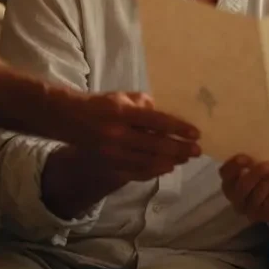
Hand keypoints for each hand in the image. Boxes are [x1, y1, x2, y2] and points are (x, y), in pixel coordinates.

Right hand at [68, 91, 200, 180]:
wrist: (71, 119)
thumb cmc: (101, 104)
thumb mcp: (123, 96)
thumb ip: (144, 104)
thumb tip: (163, 116)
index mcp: (123, 113)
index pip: (157, 121)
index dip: (178, 128)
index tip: (196, 134)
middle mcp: (118, 134)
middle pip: (155, 145)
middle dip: (179, 149)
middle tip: (197, 151)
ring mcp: (113, 153)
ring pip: (147, 162)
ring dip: (170, 161)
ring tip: (185, 159)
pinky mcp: (109, 165)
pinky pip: (136, 172)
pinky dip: (153, 171)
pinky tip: (167, 168)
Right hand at [220, 155, 268, 223]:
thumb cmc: (266, 175)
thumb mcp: (258, 165)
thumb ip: (254, 158)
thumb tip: (261, 142)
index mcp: (230, 182)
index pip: (225, 173)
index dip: (234, 165)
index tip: (246, 157)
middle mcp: (236, 198)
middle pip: (242, 187)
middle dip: (255, 175)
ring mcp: (250, 209)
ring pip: (257, 196)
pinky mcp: (265, 215)